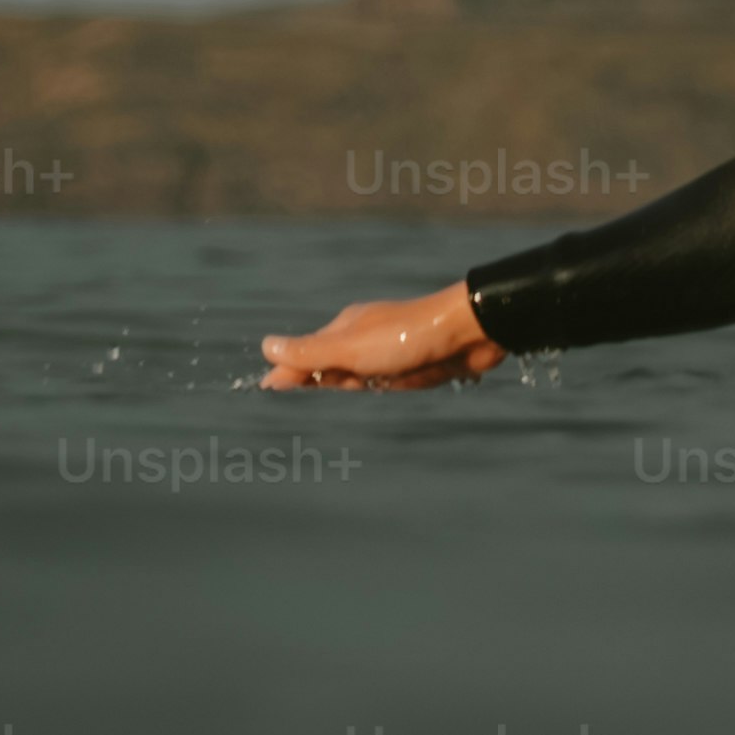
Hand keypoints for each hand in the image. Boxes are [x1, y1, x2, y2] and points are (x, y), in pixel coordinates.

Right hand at [259, 281, 506, 391]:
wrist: (470, 333)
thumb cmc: (409, 337)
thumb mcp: (353, 348)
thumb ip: (311, 351)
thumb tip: (266, 346)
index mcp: (345, 329)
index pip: (305, 355)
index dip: (286, 373)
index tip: (264, 390)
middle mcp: (363, 340)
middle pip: (326, 367)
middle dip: (308, 382)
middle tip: (282, 403)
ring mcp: (387, 354)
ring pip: (353, 377)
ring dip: (337, 388)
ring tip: (313, 404)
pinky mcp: (410, 368)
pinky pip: (380, 383)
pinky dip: (367, 390)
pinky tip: (365, 397)